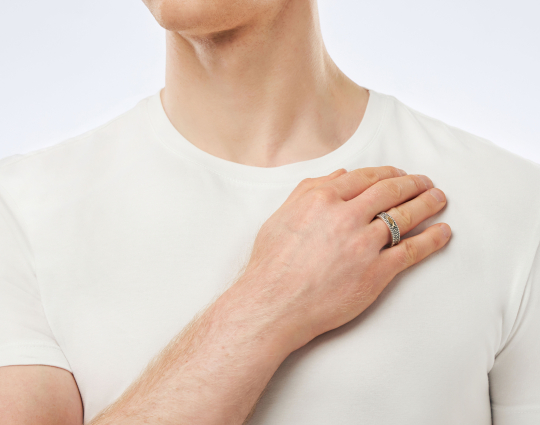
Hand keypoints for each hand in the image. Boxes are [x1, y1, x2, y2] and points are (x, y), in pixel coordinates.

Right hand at [237, 166, 450, 352]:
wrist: (273, 304)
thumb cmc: (271, 264)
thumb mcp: (281, 216)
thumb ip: (308, 190)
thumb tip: (339, 175)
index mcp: (321, 198)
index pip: (365, 177)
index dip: (387, 173)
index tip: (399, 174)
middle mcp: (346, 216)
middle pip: (390, 191)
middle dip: (412, 183)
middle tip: (425, 182)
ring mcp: (363, 243)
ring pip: (405, 216)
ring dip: (427, 203)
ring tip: (439, 198)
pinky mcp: (376, 272)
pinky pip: (412, 251)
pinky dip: (432, 239)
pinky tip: (443, 231)